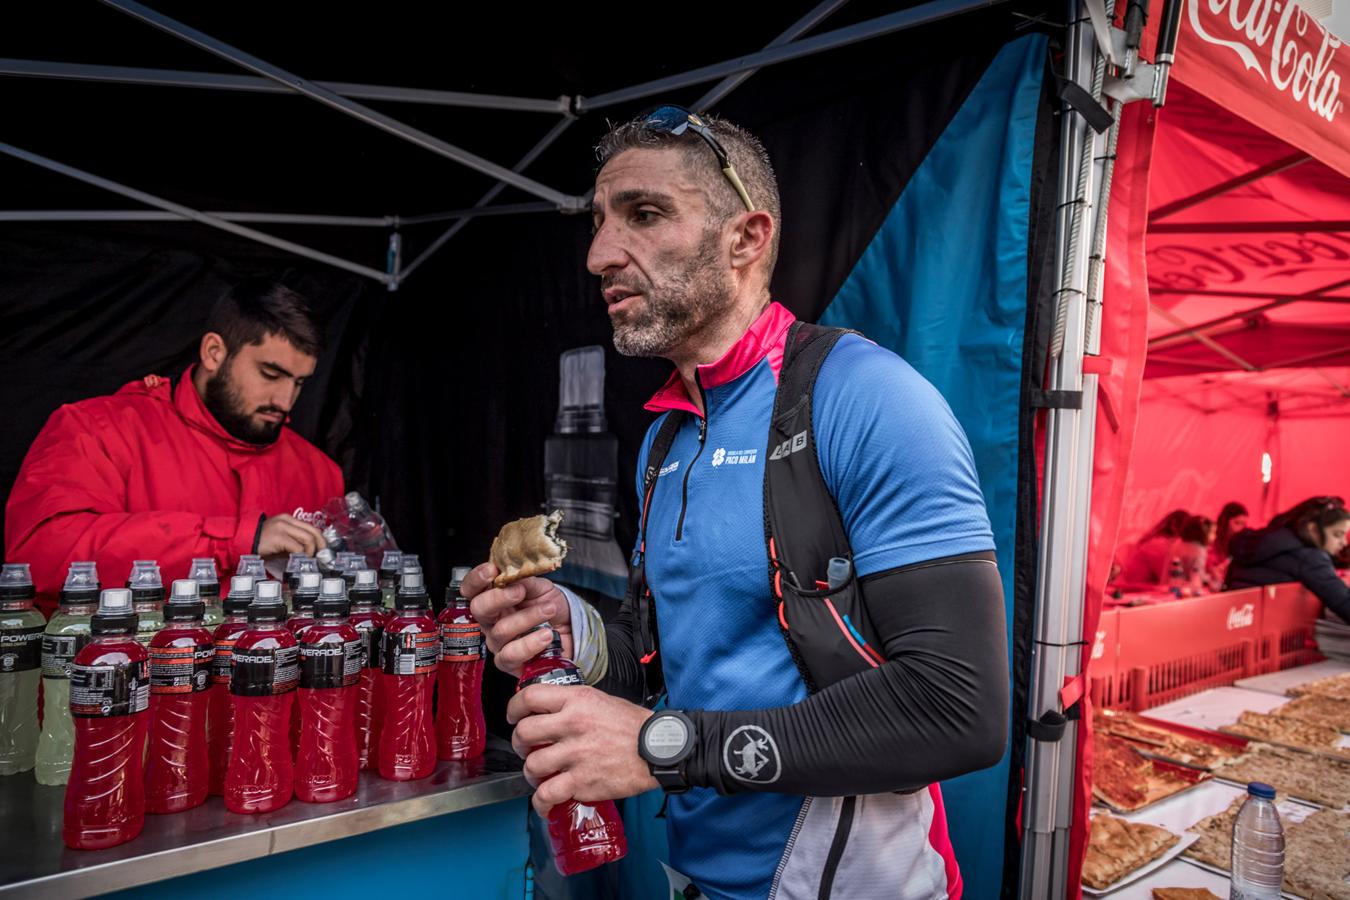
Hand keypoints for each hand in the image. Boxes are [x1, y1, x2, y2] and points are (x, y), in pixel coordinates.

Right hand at [257, 514, 326, 556]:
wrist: (239, 542)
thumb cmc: (259, 544)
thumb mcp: (279, 540)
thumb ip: (293, 541)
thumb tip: (309, 553)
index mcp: (288, 519)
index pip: (311, 527)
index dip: (320, 540)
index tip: (322, 552)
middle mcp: (287, 520)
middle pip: (313, 531)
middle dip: (321, 546)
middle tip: (320, 558)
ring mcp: (282, 527)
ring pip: (308, 539)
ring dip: (311, 552)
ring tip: (306, 561)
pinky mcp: (278, 536)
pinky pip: (297, 547)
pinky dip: (302, 556)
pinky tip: (298, 561)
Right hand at [462, 563, 572, 677]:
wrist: (570, 630)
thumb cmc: (549, 607)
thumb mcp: (541, 587)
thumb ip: (526, 580)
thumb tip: (514, 573)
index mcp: (493, 598)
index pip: (471, 589)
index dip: (476, 579)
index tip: (492, 570)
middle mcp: (490, 621)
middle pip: (478, 609)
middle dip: (498, 598)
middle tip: (520, 591)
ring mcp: (497, 642)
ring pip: (501, 630)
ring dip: (528, 617)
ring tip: (549, 610)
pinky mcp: (508, 662)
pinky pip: (511, 655)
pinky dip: (531, 643)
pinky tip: (546, 635)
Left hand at [508, 683, 656, 815]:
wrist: (657, 749)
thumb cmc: (634, 725)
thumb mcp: (602, 700)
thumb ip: (574, 704)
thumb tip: (550, 711)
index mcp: (577, 701)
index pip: (529, 697)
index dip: (514, 707)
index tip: (514, 716)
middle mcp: (572, 725)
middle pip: (524, 733)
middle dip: (520, 744)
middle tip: (527, 748)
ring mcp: (576, 755)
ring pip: (532, 765)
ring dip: (531, 772)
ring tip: (539, 774)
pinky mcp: (582, 782)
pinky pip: (547, 794)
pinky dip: (540, 802)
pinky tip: (544, 802)